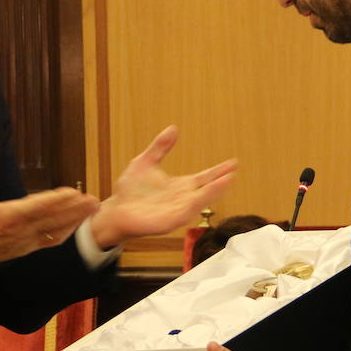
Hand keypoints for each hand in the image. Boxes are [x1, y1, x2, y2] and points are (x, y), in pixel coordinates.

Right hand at [0, 161, 99, 278]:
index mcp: (7, 218)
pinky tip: (76, 224)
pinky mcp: (27, 248)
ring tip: (92, 208)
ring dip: (75, 219)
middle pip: (52, 219)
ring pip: (56, 230)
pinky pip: (52, 240)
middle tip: (93, 200)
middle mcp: (20, 232)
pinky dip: (66, 231)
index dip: (56, 200)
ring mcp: (26, 242)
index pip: (36, 208)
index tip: (73, 192)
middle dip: (74, 209)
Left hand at [90, 126, 236, 248]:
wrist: (116, 211)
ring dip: (213, 192)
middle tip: (234, 172)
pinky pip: (186, 212)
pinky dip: (197, 204)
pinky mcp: (169, 221)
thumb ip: (160, 147)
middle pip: (207, 189)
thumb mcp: (145, 162)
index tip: (233, 163)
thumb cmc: (130, 191)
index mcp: (180, 186)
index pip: (204, 178)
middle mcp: (183, 199)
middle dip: (221, 182)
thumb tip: (173, 128)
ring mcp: (178, 211)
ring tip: (227, 180)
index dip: (218, 171)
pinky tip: (204, 197)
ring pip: (200, 201)